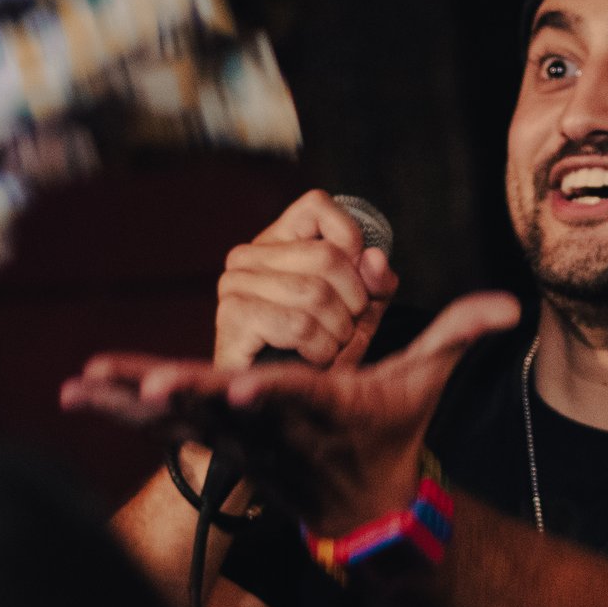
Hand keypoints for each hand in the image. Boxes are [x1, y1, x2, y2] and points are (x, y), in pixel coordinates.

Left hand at [64, 291, 520, 532]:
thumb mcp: (425, 383)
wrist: (359, 510)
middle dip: (185, 399)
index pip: (294, 395)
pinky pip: (158, 424)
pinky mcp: (213, 438)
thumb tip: (511, 304)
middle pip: (223, 408)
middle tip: (147, 391)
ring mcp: (236, 436)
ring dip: (128, 402)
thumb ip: (459, 334)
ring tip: (80, 386)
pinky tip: (76, 392)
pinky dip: (116, 409)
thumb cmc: (388, 432)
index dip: (268, 391)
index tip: (241, 388)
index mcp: (321, 406)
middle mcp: (270, 424)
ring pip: (178, 416)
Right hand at [213, 190, 401, 370]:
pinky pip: (298, 324)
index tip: (359, 281)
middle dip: (353, 301)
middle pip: (327, 256)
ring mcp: (235, 284)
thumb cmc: (318, 349)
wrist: (283, 401)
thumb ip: (374, 282)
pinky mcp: (233, 317)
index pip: (317, 205)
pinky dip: (320, 348)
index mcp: (276, 240)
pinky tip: (315, 358)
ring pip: (315, 293)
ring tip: (332, 346)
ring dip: (338, 330)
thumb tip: (375, 259)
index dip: (351, 240)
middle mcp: (248, 255)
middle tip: (347, 328)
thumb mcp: (358, 310)